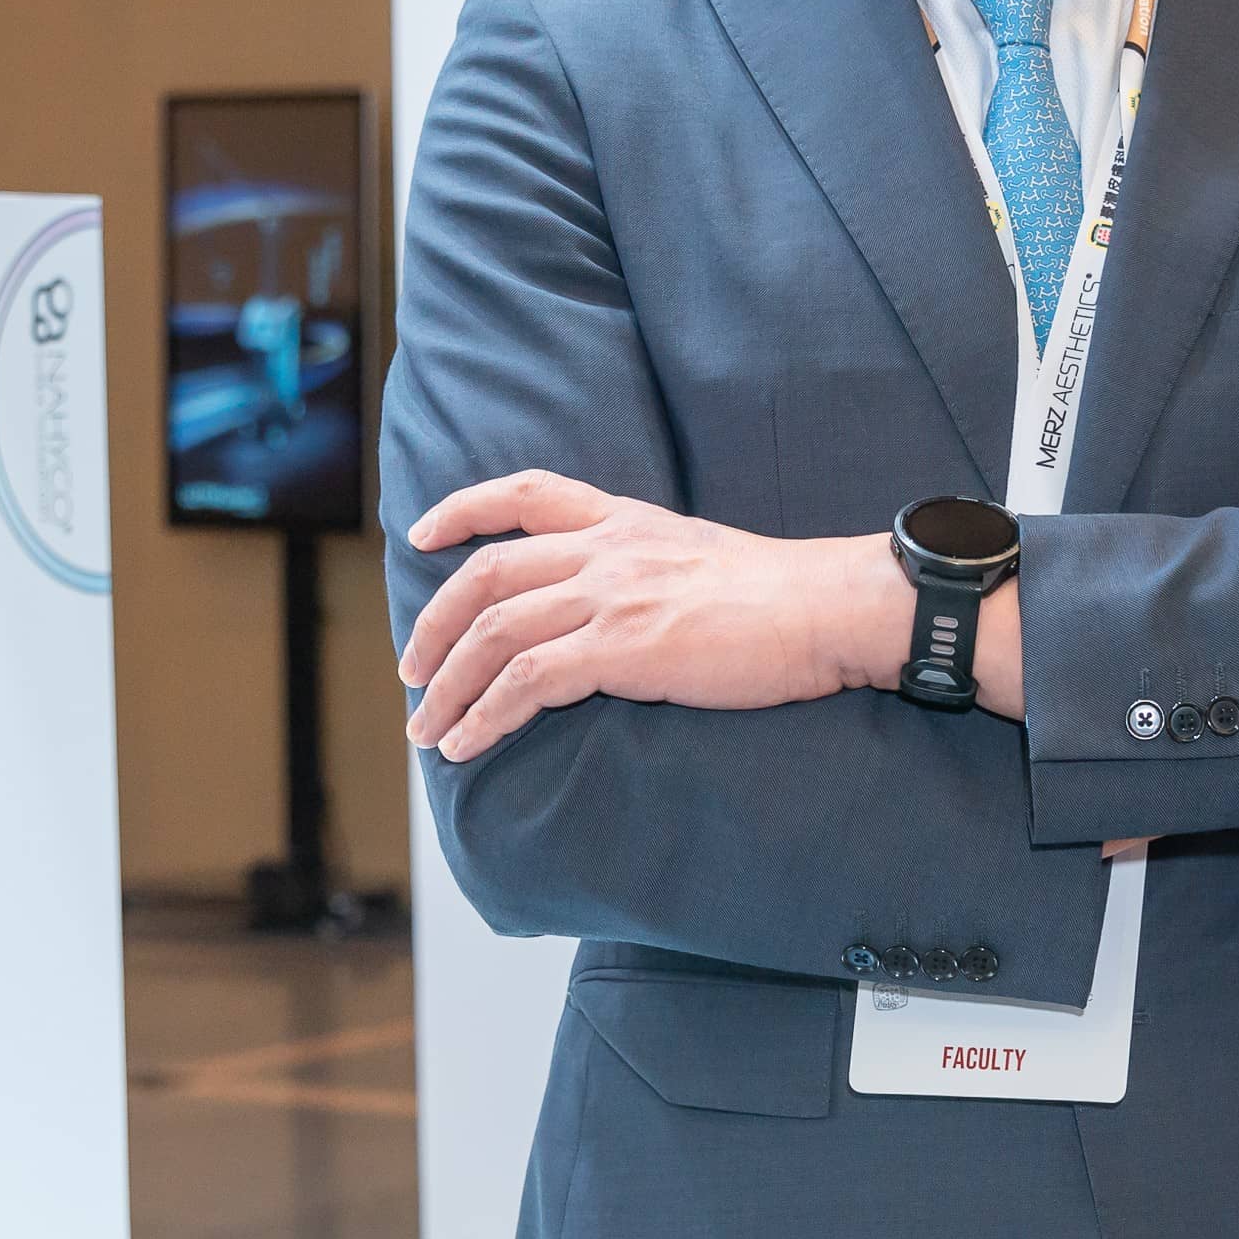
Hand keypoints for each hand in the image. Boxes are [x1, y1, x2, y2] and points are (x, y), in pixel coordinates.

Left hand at [399, 471, 915, 761]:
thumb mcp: (697, 555)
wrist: (825, 607)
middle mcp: (605, 550)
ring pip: (494, 634)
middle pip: (485, 576)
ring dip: (448, 687)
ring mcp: (609, 597)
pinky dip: (484, 717)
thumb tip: (616, 610)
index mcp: (623, 519)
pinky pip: (526, 683)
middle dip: (434, 627)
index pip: (524, 493)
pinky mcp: (620, 649)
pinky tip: (467, 745)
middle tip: (412, 673)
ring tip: (427, 729)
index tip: (422, 533)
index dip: (462, 509)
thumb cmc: (779, 597)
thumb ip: (644, 569)